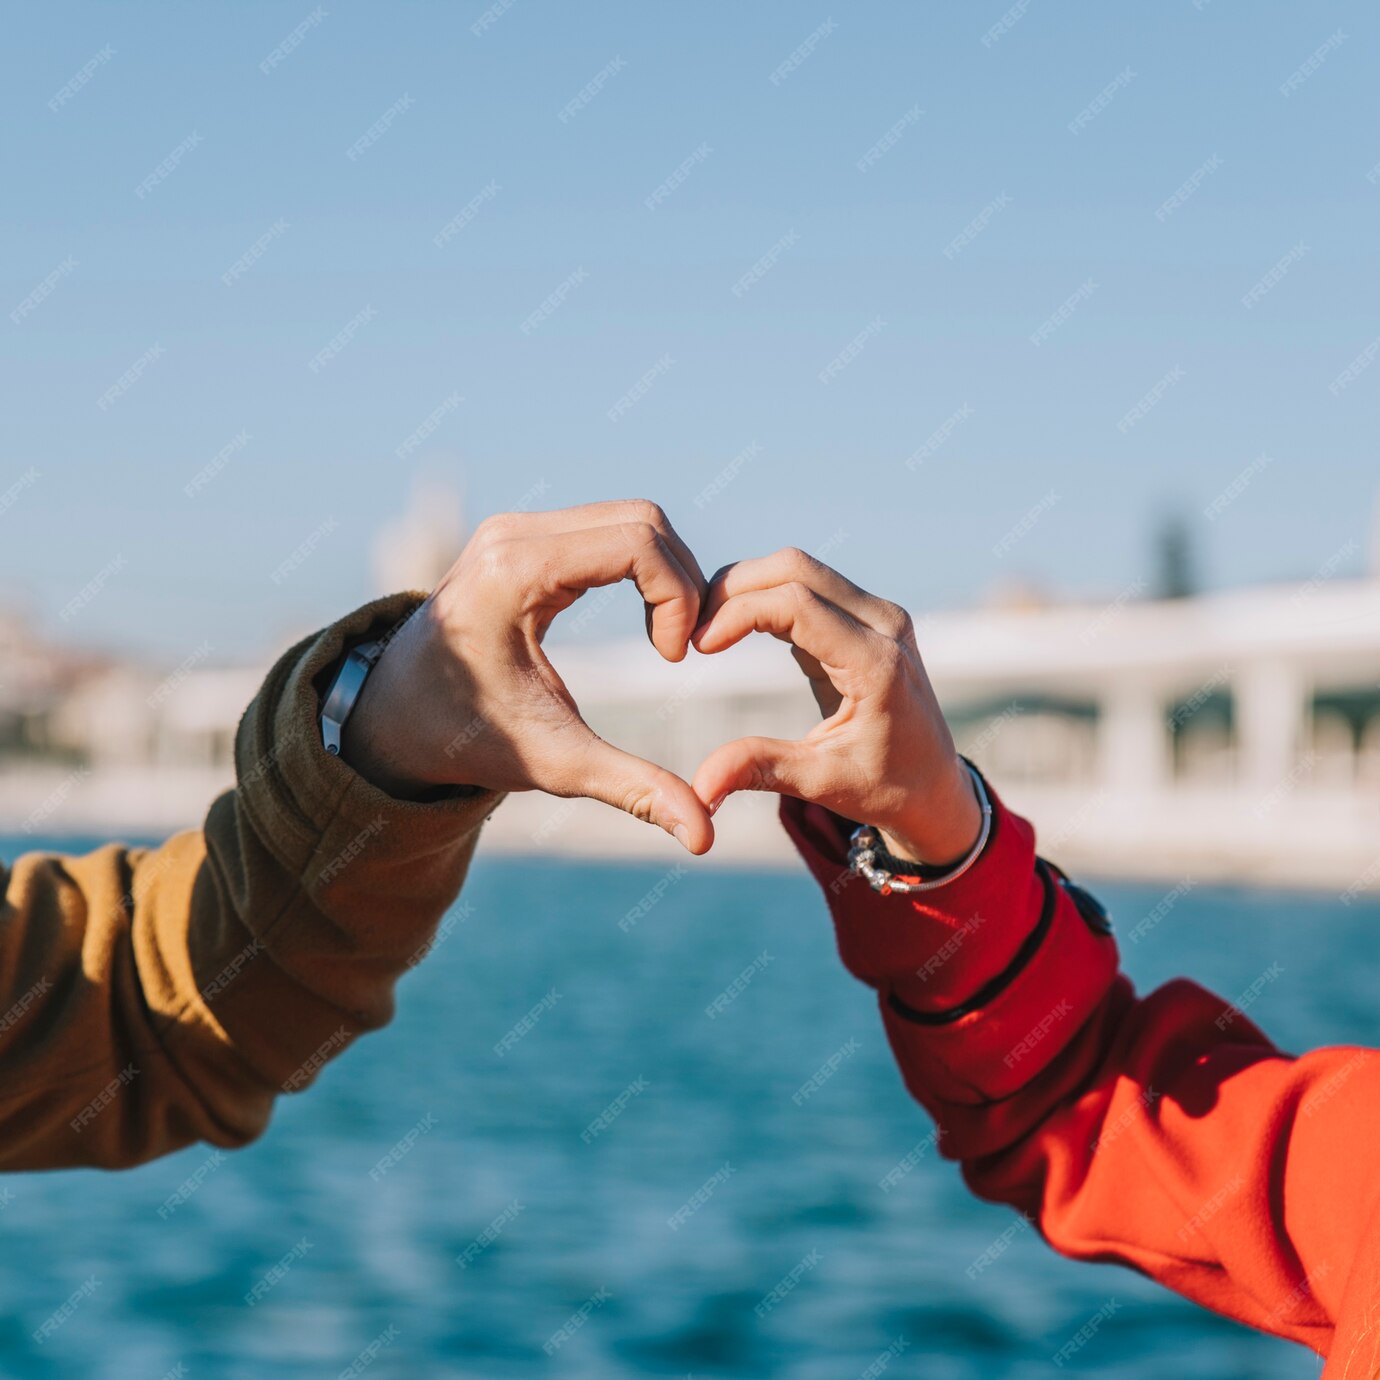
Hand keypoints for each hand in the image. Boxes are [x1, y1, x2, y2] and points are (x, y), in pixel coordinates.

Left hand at [342, 499, 714, 853]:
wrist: (398, 719)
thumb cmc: (470, 739)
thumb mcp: (555, 762)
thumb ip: (632, 790)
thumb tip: (703, 837)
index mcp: (516, 573)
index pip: (637, 544)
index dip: (678, 597)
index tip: (673, 659)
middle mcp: (513, 535)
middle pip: (643, 520)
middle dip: (682, 582)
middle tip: (681, 648)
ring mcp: (516, 529)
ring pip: (631, 518)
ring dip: (667, 575)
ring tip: (667, 640)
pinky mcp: (524, 536)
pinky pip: (609, 527)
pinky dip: (644, 568)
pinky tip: (647, 621)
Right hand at [689, 548, 980, 865]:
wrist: (934, 785)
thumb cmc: (884, 787)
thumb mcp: (822, 782)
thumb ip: (760, 771)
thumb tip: (698, 789)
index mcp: (877, 663)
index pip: (795, 604)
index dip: (737, 614)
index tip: (697, 646)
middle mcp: (884, 624)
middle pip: (794, 568)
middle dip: (734, 588)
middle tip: (690, 627)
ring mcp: (878, 615)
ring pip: (799, 568)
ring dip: (747, 588)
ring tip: (707, 627)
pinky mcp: (865, 617)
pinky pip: (808, 585)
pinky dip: (765, 597)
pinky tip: (733, 629)